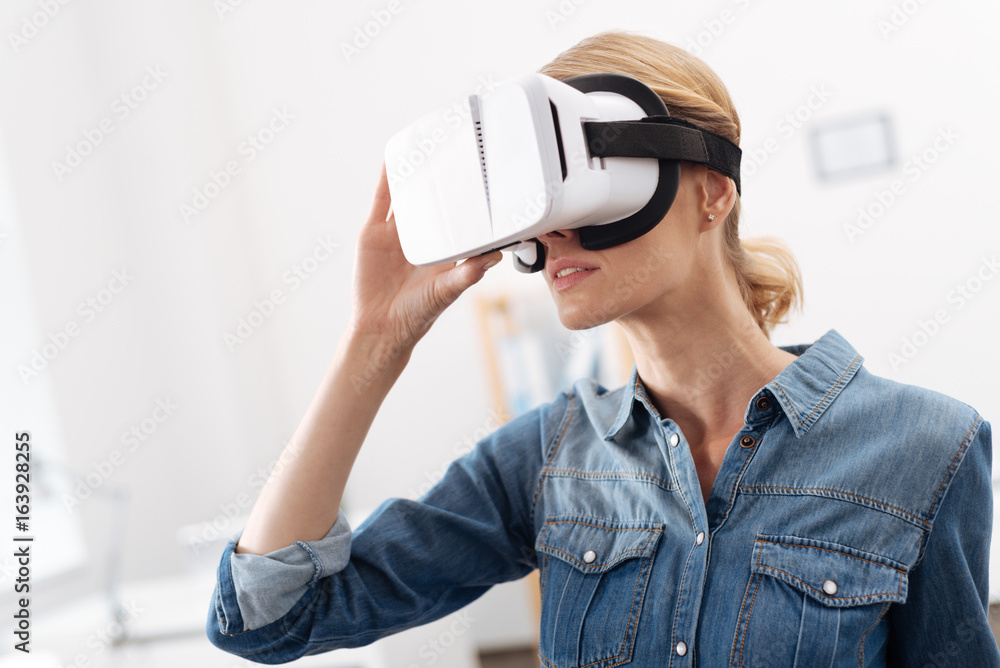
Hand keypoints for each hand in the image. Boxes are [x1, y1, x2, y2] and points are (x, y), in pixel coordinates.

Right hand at [348, 162, 501, 351]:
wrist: (380, 328)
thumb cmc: (417, 315)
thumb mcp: (446, 292)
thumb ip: (468, 274)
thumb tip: (495, 256)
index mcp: (445, 250)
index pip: (461, 217)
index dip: (470, 198)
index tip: (484, 176)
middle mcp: (423, 238)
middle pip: (435, 200)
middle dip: (444, 177)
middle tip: (457, 148)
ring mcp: (398, 233)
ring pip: (409, 196)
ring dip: (416, 172)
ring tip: (426, 144)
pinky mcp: (374, 233)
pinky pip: (382, 201)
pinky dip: (386, 180)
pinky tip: (392, 159)